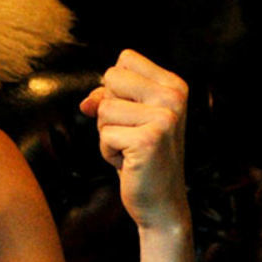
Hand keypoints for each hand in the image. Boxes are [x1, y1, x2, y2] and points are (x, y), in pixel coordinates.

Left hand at [79, 49, 189, 230]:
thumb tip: (87, 103)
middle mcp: (174, 97)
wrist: (161, 202)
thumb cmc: (141, 157)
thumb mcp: (126, 119)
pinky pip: (104, 135)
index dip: (114, 88)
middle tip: (130, 134)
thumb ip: (106, 98)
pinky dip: (108, 152)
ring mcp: (165, 117)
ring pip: (103, 109)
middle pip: (111, 78)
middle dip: (108, 110)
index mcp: (173, 85)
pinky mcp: (150, 140)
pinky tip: (129, 162)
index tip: (132, 114)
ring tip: (130, 149)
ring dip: (107, 134)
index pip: (124, 59)